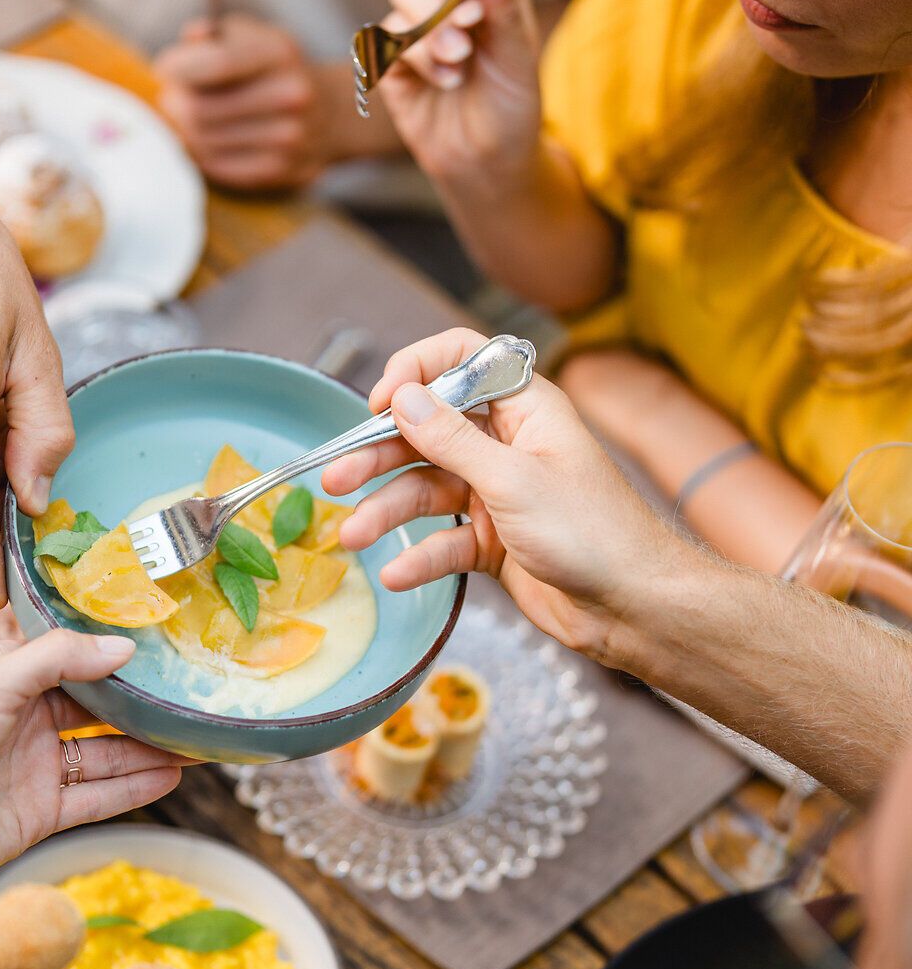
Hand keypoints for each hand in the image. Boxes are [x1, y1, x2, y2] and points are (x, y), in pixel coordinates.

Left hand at [0, 629, 181, 901]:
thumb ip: (60, 659)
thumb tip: (125, 646)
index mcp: (4, 675)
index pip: (69, 656)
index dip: (111, 650)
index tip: (162, 639)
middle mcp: (23, 718)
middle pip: (96, 707)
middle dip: (142, 703)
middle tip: (194, 693)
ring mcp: (33, 767)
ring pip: (105, 753)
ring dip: (150, 747)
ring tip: (200, 738)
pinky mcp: (39, 813)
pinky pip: (97, 797)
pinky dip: (134, 787)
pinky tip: (173, 774)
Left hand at [154, 15, 387, 187]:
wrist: (331, 114)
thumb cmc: (275, 69)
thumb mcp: (253, 35)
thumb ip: (215, 34)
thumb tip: (190, 40)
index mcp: (280, 53)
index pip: (216, 63)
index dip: (176, 68)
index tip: (164, 69)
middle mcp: (290, 96)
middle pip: (199, 109)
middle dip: (174, 102)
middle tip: (173, 97)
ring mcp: (287, 138)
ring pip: (201, 141)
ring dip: (184, 129)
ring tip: (190, 117)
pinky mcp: (278, 171)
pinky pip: (215, 166)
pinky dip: (201, 152)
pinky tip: (206, 139)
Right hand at [320, 328, 688, 668]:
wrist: (634, 608)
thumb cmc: (593, 533)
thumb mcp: (513, 480)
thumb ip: (452, 439)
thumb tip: (402, 397)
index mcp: (525, 408)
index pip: (461, 360)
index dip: (416, 373)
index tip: (379, 404)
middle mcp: (508, 444)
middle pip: (428, 432)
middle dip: (380, 454)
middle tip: (335, 477)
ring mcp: (499, 494)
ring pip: (428, 490)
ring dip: (388, 511)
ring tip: (352, 537)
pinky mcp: (494, 541)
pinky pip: (443, 540)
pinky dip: (420, 556)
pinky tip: (398, 575)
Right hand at [378, 0, 540, 188]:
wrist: (485, 163)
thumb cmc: (512, 108)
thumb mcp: (521, 61)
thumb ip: (508, 10)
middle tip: (469, 9)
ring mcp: (419, 19)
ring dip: (433, 19)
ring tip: (460, 58)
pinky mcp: (392, 53)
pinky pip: (390, 32)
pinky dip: (419, 55)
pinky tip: (446, 81)